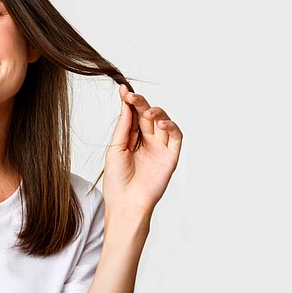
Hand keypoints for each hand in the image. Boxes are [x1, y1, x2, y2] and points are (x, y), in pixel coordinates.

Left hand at [102, 84, 182, 217]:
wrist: (125, 203)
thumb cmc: (117, 180)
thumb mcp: (115, 148)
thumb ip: (123, 126)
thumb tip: (126, 104)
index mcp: (132, 138)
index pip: (133, 115)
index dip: (130, 102)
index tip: (123, 89)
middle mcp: (147, 141)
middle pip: (147, 115)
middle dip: (140, 103)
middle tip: (131, 95)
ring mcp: (160, 148)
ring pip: (163, 122)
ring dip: (156, 112)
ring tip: (146, 112)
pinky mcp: (171, 156)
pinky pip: (176, 137)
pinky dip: (171, 127)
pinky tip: (161, 124)